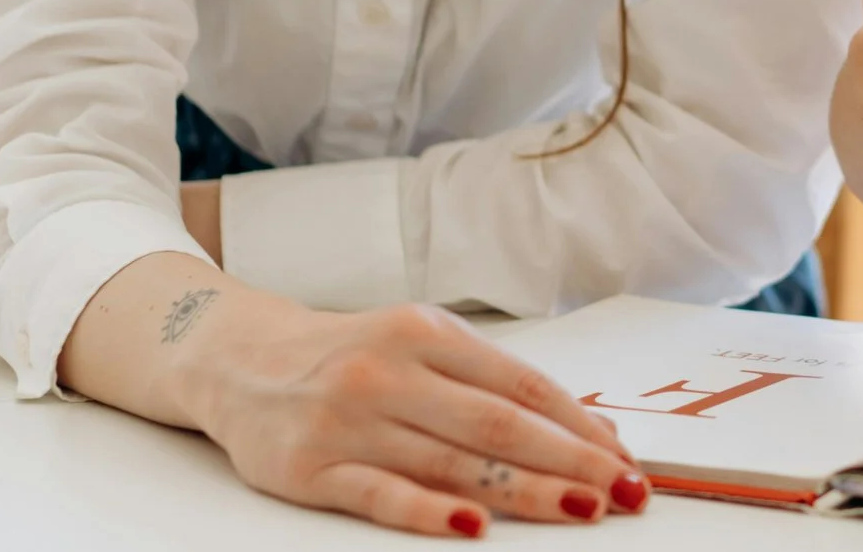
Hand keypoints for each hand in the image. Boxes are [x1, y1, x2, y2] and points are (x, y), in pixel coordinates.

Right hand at [170, 284, 649, 535]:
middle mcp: (390, 371)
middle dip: (571, 459)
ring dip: (525, 492)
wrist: (238, 359)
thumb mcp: (418, 344)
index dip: (578, 423)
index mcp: (425, 332)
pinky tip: (474, 529)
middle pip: (497, 423)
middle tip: (624, 489)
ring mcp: (350, 420)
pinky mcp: (312, 468)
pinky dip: (431, 514)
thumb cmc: (350, 356)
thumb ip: (486, 381)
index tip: (624, 455)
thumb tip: (580, 428)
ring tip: (581, 510)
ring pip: (451, 462)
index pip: (520, 382)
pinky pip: (381, 495)